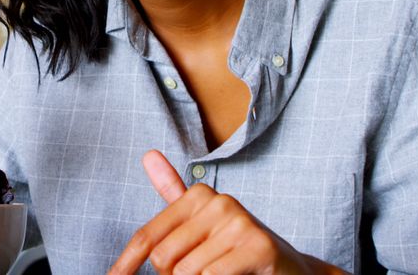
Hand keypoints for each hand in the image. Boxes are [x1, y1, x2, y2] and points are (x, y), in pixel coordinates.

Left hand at [109, 150, 346, 274]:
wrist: (291, 269)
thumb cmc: (238, 250)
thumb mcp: (203, 222)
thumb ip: (173, 192)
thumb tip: (147, 155)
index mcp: (199, 196)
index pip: (148, 237)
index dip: (126, 264)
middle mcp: (218, 202)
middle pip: (164, 259)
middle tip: (203, 274)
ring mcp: (239, 223)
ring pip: (187, 273)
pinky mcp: (258, 247)